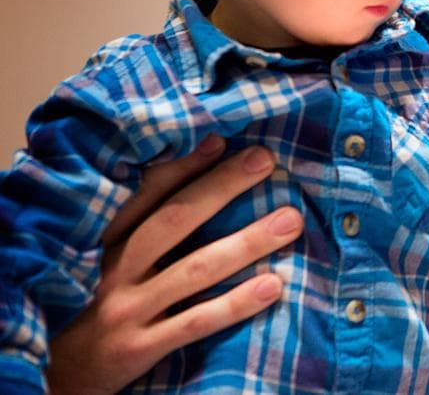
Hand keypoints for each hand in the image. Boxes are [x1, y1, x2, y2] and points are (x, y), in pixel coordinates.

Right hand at [46, 136, 304, 394]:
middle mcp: (117, 269)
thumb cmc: (98, 302)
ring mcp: (129, 308)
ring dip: (246, 243)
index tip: (221, 139)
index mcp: (109, 241)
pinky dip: (236, 304)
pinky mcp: (141, 347)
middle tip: (265, 160)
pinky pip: (196, 322)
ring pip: (194, 270)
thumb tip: (203, 165)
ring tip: (290, 221)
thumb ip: (145, 221)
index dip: (183, 165)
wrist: (57, 373)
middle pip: (173, 220)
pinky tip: (273, 286)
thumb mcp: (109, 258)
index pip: (146, 194)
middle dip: (222, 187)